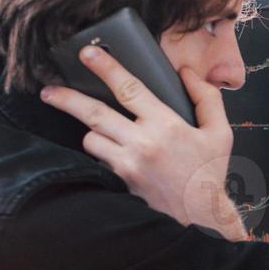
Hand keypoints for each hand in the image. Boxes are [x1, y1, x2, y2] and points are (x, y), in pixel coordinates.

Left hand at [41, 46, 245, 239]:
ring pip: (92, 138)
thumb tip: (186, 72)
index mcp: (167, 125)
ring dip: (92, 131)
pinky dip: (101, 153)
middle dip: (68, 98)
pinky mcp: (120, 182)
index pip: (129, 89)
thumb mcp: (220, 133)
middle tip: (48, 89)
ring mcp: (128, 165)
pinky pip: (98, 161)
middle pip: (95, 114)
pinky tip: (109, 153)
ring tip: (101, 131)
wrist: (202, 215)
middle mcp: (143, 143)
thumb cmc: (209, 172)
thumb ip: (207, 98)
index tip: (88, 53)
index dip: (106, 68)